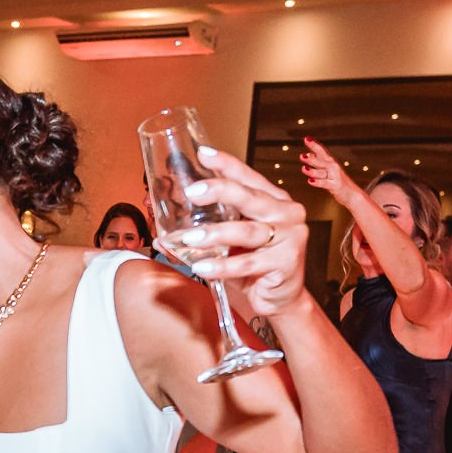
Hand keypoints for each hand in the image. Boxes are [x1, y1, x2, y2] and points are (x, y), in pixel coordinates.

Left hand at [159, 145, 309, 318]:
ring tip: (189, 238)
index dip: (226, 164)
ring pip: (246, 231)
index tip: (203, 153)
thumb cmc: (253, 268)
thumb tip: (161, 237)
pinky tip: (202, 267)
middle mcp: (285, 212)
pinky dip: (223, 266)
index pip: (248, 176)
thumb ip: (204, 235)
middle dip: (219, 191)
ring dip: (215, 234)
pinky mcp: (287, 260)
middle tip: (192, 192)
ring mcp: (290, 235)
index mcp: (272, 200)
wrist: (279, 299)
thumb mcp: (228, 246)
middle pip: (249, 197)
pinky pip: (249, 262)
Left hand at [298, 138, 349, 200]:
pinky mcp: (335, 186)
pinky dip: (318, 182)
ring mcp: (335, 176)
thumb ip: (318, 162)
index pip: (321, 151)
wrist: (352, 193)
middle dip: (312, 158)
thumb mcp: (327, 170)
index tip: (306, 138)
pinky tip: (310, 181)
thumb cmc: (337, 181)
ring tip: (303, 169)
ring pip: (322, 172)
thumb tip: (308, 154)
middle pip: (321, 161)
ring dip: (312, 171)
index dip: (314, 145)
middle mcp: (333, 167)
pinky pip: (325, 184)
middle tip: (302, 156)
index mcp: (330, 162)